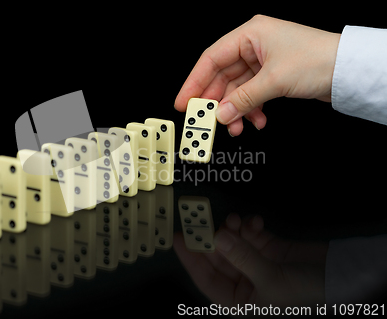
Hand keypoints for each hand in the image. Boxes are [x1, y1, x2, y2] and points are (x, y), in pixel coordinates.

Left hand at [173, 213, 328, 309]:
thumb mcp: (269, 279)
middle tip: (203, 219)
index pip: (206, 279)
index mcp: (239, 301)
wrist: (341, 280)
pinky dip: (249, 226)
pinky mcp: (267, 248)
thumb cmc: (306, 295)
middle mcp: (244, 283)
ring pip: (232, 242)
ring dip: (231, 229)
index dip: (191, 260)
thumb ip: (241, 256)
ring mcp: (255, 264)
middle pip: (217, 257)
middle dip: (211, 238)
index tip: (180, 239)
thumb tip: (216, 237)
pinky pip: (249, 234)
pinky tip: (254, 223)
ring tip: (236, 221)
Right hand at [174, 15, 340, 135]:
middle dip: (215, 101)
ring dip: (234, 110)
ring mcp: (263, 62)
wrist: (350, 70)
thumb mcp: (274, 80)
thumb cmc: (319, 60)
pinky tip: (255, 121)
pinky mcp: (272, 77)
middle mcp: (254, 46)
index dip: (195, 82)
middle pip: (222, 76)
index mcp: (250, 34)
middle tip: (204, 120)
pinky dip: (250, 110)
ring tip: (234, 127)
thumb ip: (242, 100)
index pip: (212, 59)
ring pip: (237, 90)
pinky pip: (251, 95)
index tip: (184, 101)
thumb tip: (220, 114)